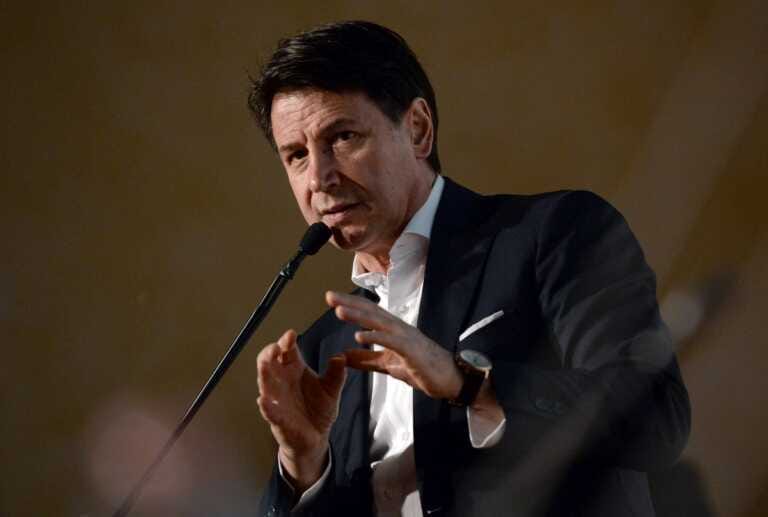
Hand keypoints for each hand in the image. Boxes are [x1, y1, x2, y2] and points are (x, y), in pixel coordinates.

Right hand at [256, 329, 345, 488]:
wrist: (317, 437)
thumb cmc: (319, 409)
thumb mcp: (331, 390)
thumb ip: (336, 374)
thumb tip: (341, 356)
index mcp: (295, 370)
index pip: (287, 351)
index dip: (286, 341)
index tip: (291, 334)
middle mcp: (282, 381)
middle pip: (270, 362)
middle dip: (270, 353)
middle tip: (276, 347)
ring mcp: (277, 399)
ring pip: (266, 384)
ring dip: (264, 374)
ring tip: (264, 365)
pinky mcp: (278, 419)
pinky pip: (270, 412)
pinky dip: (267, 406)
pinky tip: (264, 401)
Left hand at [326, 291, 462, 399]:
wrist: (450, 380)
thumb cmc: (423, 369)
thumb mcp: (388, 365)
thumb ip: (366, 360)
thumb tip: (343, 355)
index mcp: (393, 330)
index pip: (369, 312)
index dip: (350, 304)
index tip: (331, 298)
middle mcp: (399, 329)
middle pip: (371, 311)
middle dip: (350, 303)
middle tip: (329, 296)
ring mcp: (407, 338)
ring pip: (379, 322)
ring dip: (359, 316)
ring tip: (339, 311)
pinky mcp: (412, 351)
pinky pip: (392, 341)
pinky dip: (376, 337)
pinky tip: (360, 336)